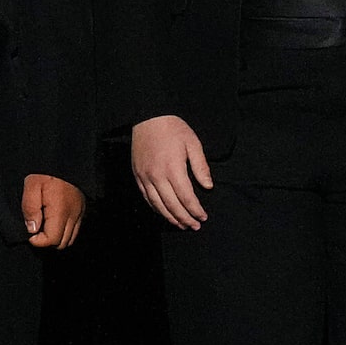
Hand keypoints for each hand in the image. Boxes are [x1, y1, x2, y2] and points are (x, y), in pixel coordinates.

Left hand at [22, 173, 85, 249]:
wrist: (65, 158)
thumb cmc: (46, 172)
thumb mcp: (31, 185)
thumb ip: (30, 208)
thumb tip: (32, 229)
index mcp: (60, 211)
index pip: (52, 240)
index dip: (38, 241)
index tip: (29, 233)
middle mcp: (73, 215)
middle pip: (62, 243)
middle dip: (47, 241)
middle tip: (35, 230)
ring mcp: (79, 213)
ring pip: (70, 239)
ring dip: (56, 238)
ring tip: (44, 227)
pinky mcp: (82, 210)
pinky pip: (75, 230)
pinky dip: (64, 232)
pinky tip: (53, 222)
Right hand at [132, 114, 211, 230]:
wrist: (148, 117)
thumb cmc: (173, 128)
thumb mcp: (193, 143)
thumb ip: (200, 167)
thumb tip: (208, 186)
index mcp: (173, 168)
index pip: (186, 197)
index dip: (195, 210)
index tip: (203, 217)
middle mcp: (157, 176)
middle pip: (172, 205)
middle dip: (185, 218)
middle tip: (194, 226)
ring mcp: (145, 177)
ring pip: (158, 205)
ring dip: (170, 217)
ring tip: (181, 225)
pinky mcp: (137, 175)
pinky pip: (146, 197)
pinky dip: (156, 208)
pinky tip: (164, 213)